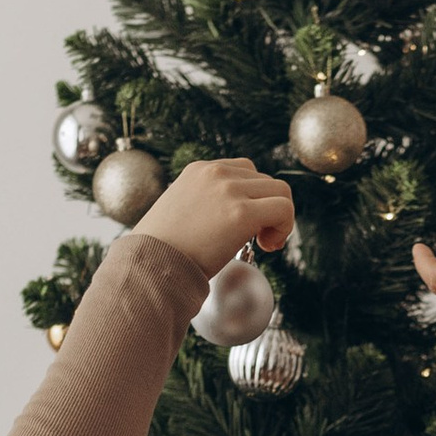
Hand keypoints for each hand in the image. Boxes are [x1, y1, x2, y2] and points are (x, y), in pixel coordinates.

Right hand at [137, 157, 296, 276]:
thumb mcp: (180, 212)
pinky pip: (284, 209)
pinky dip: (285, 227)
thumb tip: (231, 218)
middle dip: (268, 210)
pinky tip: (267, 247)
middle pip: (266, 181)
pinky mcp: (242, 212)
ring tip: (264, 244)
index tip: (247, 225)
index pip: (245, 170)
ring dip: (280, 218)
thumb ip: (206, 204)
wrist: (150, 266)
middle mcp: (216, 173)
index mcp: (199, 170)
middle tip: (259, 239)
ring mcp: (230, 190)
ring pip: (281, 192)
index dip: (253, 198)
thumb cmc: (162, 250)